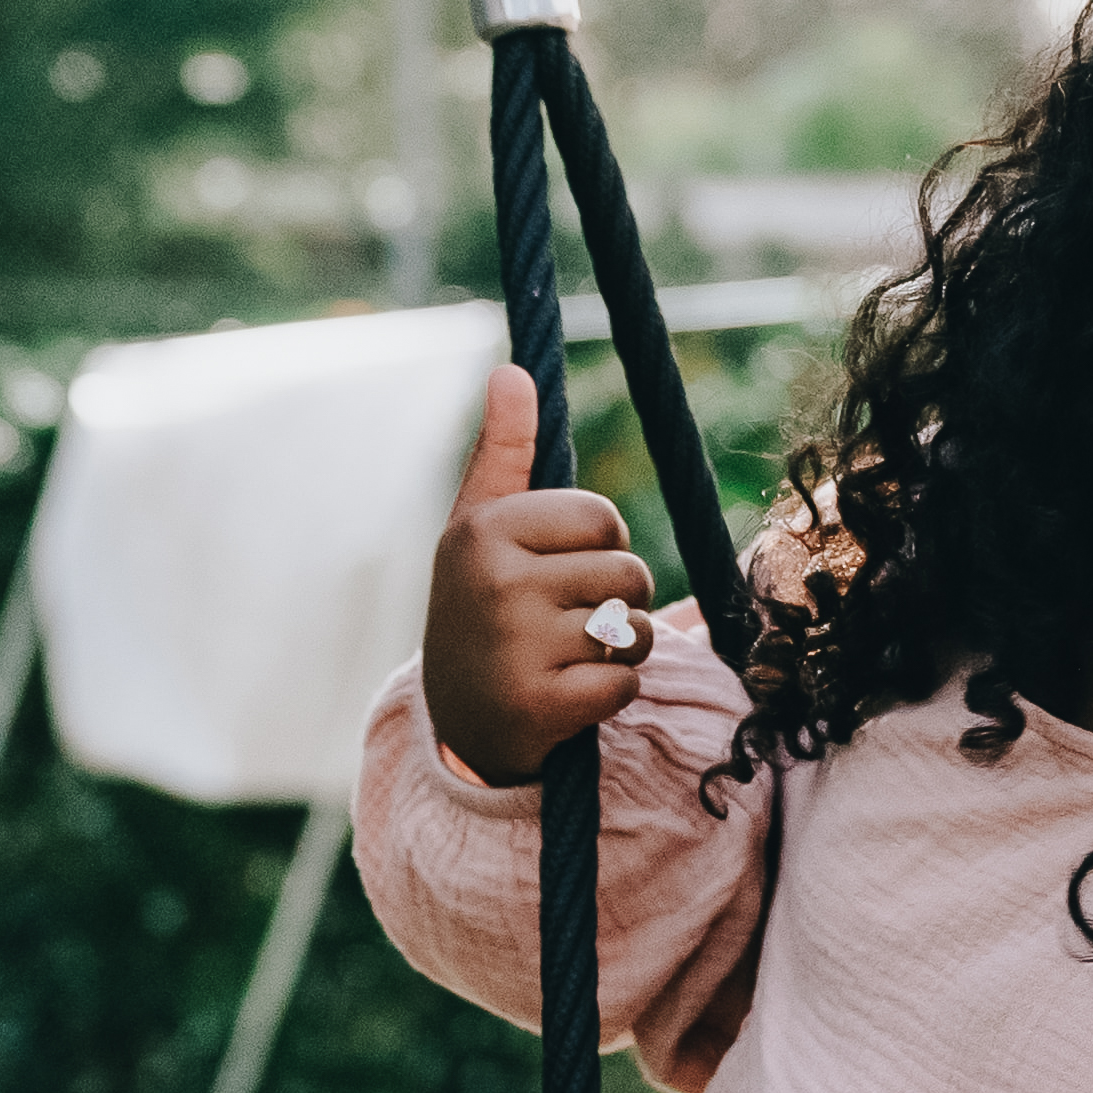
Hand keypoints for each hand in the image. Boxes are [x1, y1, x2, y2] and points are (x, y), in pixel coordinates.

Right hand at [422, 367, 656, 784]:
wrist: (456, 722)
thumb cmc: (481, 607)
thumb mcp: (481, 527)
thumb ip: (506, 451)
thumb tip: (511, 370)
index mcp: (486, 529)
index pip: (605, 517)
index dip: (600, 547)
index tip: (557, 571)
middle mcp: (496, 581)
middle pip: (629, 571)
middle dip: (617, 600)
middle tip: (565, 623)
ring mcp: (515, 645)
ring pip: (636, 628)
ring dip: (620, 648)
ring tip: (568, 656)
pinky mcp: (538, 704)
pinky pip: (626, 682)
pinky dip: (610, 695)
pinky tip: (566, 696)